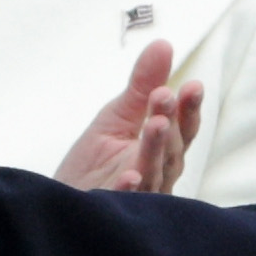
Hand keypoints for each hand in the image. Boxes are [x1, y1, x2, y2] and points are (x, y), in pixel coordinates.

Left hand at [56, 37, 204, 192]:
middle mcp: (158, 172)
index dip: (189, 108)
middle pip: (172, 149)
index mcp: (162, 149)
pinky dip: (129, 191)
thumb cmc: (95, 161)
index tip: (192, 85)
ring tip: (155, 125)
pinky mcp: (116, 210)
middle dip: (169, 120)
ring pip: (154, 172)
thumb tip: (163, 44)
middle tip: (163, 96)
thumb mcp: (118, 116)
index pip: (183, 128)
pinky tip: (129, 176)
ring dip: (155, 149)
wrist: (62, 200)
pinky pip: (126, 203)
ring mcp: (140, 195)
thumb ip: (142, 85)